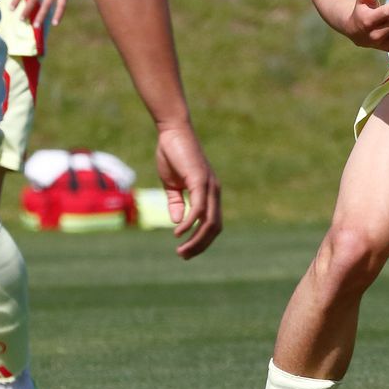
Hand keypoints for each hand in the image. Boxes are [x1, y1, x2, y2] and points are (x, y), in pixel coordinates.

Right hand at [155, 122, 220, 257]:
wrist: (173, 133)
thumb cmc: (173, 156)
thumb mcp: (172, 184)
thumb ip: (176, 202)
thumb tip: (177, 222)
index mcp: (209, 193)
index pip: (213, 224)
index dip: (202, 240)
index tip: (186, 251)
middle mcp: (214, 192)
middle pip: (215, 227)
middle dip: (201, 245)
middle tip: (183, 256)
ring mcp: (210, 186)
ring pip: (210, 221)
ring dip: (196, 239)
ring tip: (181, 249)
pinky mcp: (200, 180)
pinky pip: (199, 207)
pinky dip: (191, 222)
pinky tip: (179, 232)